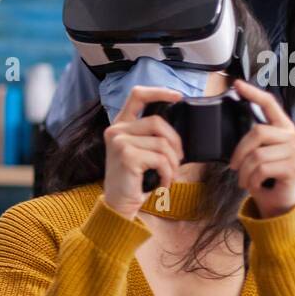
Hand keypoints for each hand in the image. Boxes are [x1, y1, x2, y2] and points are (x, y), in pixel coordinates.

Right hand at [101, 85, 185, 217]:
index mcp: (120, 125)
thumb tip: (177, 130)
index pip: (137, 95)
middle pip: (157, 122)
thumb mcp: (141, 151)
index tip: (178, 96)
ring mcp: (120, 142)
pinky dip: (168, 173)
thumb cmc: (134, 179)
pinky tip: (163, 183)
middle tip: (177, 160)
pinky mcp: (127, 156)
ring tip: (169, 175)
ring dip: (173, 163)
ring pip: (162, 143)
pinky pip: (161, 159)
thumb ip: (151, 136)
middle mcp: (116, 130)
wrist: (120, 204)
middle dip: (175, 141)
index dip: (159, 91)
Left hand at [228, 80, 294, 217]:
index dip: (253, 93)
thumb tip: (236, 125)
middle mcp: (294, 137)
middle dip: (239, 152)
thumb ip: (253, 140)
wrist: (277, 205)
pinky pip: (260, 170)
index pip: (269, 104)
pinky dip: (251, 181)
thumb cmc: (265, 180)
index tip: (236, 84)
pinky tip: (256, 186)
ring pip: (256, 155)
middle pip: (257, 132)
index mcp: (283, 130)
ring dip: (244, 172)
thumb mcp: (256, 156)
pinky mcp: (294, 168)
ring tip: (247, 180)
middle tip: (235, 168)